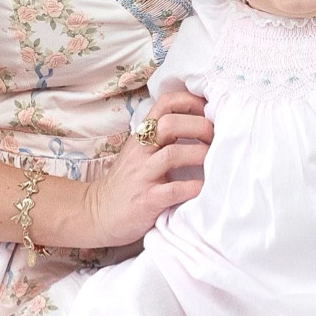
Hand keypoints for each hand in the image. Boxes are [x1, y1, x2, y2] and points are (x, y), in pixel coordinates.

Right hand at [71, 82, 212, 248]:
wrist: (98, 214)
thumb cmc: (128, 181)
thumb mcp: (140, 151)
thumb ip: (162, 136)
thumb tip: (200, 121)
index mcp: (142, 135)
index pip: (164, 103)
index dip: (190, 101)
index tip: (209, 109)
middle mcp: (141, 151)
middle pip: (170, 124)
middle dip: (200, 126)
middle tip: (217, 137)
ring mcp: (142, 175)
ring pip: (172, 154)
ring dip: (199, 154)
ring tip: (214, 159)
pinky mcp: (146, 201)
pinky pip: (172, 190)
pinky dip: (191, 187)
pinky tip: (202, 187)